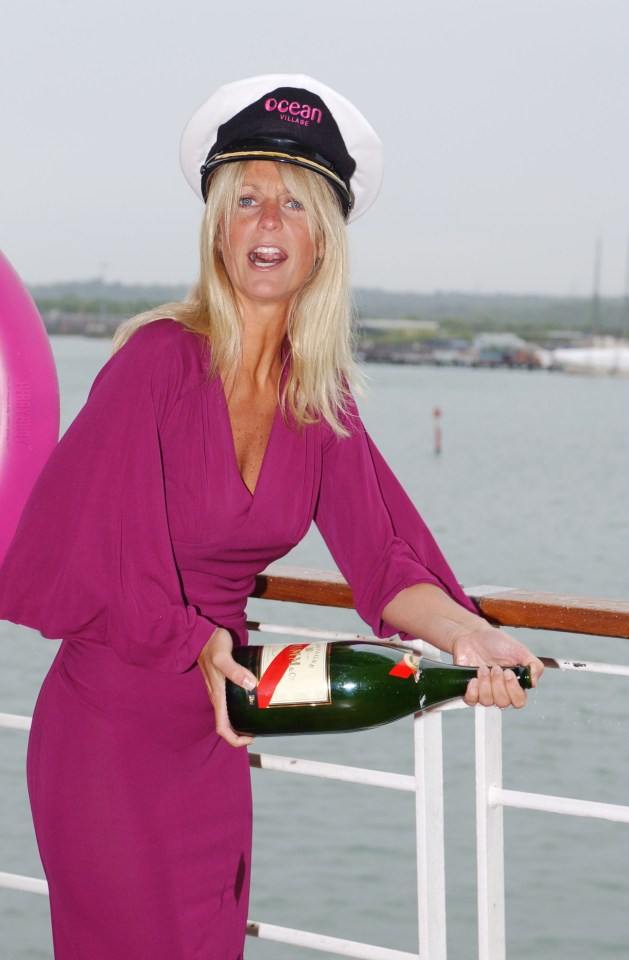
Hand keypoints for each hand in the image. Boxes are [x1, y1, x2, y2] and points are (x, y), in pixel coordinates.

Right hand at [197, 628, 257, 746]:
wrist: (203, 635)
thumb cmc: (212, 645)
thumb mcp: (223, 656)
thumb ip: (235, 670)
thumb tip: (251, 685)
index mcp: (217, 695)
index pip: (222, 728)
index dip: (235, 739)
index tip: (251, 737)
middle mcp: (217, 697)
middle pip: (226, 725)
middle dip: (241, 733)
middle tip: (258, 729)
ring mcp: (219, 691)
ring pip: (228, 715)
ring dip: (240, 722)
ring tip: (257, 718)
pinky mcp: (222, 683)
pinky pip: (230, 703)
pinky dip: (240, 708)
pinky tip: (253, 698)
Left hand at [450, 622, 543, 708]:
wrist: (474, 635)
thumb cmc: (496, 642)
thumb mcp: (520, 650)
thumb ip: (534, 665)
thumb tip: (534, 682)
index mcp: (514, 684)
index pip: (519, 701)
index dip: (514, 690)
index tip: (508, 673)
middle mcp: (500, 690)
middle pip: (503, 703)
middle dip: (498, 684)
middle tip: (495, 668)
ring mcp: (484, 691)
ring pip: (487, 702)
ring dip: (485, 684)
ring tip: (482, 668)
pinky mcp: (470, 689)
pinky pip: (471, 701)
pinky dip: (472, 691)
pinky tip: (473, 679)